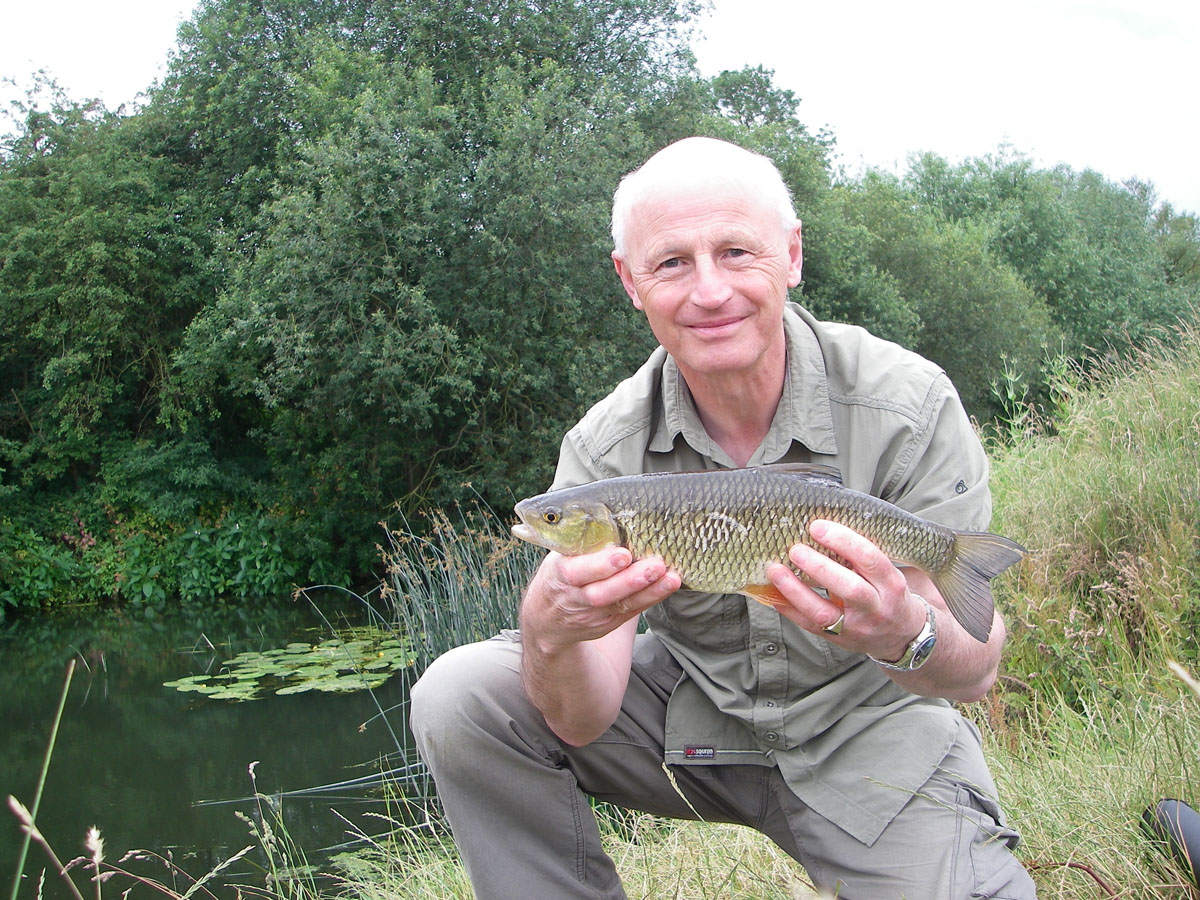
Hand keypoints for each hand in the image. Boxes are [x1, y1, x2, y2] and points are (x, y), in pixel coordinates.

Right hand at [521, 546, 679, 651]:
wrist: (547, 619)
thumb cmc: (559, 574)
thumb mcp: (558, 555)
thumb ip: (578, 540)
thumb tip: (608, 507)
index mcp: (558, 574)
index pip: (577, 572)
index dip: (600, 565)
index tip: (623, 554)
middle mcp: (575, 597)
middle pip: (601, 593)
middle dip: (629, 580)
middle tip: (655, 566)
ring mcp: (592, 614)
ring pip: (620, 604)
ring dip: (648, 591)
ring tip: (670, 578)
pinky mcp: (608, 622)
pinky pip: (631, 611)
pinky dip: (651, 598)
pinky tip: (667, 585)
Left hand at [765, 519, 926, 661]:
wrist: (900, 637)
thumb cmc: (887, 595)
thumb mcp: (887, 574)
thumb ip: (861, 557)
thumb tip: (821, 528)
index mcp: (891, 584)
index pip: (870, 559)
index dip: (843, 541)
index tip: (817, 526)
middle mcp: (876, 608)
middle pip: (850, 589)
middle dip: (820, 567)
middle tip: (795, 549)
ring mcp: (856, 628)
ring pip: (825, 613)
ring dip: (796, 591)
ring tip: (776, 570)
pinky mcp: (838, 640)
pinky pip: (809, 626)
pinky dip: (788, 608)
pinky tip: (772, 592)